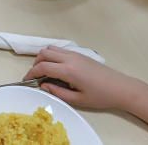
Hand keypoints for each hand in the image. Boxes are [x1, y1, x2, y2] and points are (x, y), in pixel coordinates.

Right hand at [24, 46, 138, 110]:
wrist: (120, 88)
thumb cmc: (100, 96)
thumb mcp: (78, 99)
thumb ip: (58, 92)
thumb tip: (43, 85)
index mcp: (68, 70)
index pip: (43, 66)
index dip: (31, 73)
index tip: (27, 80)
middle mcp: (70, 58)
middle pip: (44, 53)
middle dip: (35, 63)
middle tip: (35, 76)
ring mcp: (75, 54)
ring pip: (51, 48)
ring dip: (43, 57)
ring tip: (44, 71)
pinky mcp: (80, 54)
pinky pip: (60, 49)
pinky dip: (52, 55)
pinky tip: (56, 68)